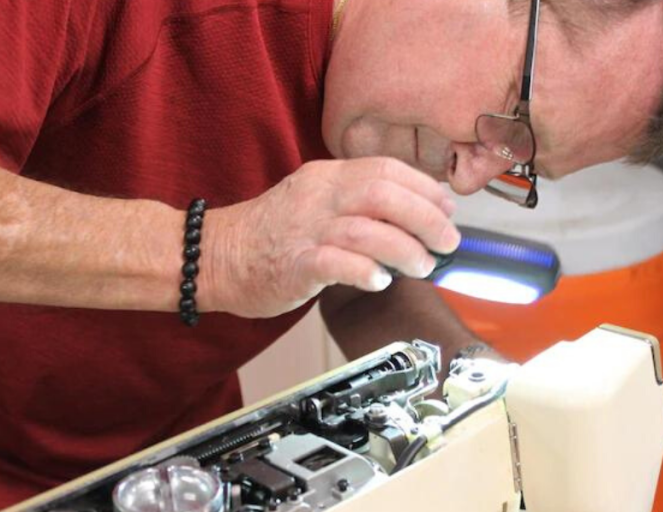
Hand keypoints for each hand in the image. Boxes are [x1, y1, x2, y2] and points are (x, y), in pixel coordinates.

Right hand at [200, 157, 460, 317]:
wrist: (214, 256)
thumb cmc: (270, 236)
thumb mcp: (315, 203)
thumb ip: (357, 205)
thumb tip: (414, 218)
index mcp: (326, 176)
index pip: (386, 169)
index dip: (425, 188)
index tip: (448, 209)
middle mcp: (318, 197)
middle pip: (384, 194)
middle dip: (426, 218)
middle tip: (447, 242)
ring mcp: (305, 229)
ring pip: (368, 229)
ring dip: (405, 249)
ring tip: (422, 266)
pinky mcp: (294, 263)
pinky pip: (339, 263)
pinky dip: (367, 271)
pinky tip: (381, 281)